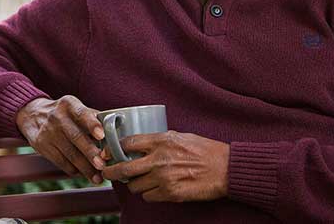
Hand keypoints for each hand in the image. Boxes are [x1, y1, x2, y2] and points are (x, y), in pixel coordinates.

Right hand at [16, 96, 104, 183]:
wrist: (32, 115)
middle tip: (102, 165)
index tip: (101, 136)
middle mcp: (57, 117)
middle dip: (90, 153)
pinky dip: (74, 170)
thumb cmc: (63, 113)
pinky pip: (61, 162)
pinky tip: (83, 173)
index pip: (81, 113)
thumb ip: (92, 117)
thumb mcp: (74, 107)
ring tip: (97, 177)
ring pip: (69, 154)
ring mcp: (48, 132)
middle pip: (76, 137)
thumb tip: (115, 130)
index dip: (92, 124)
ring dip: (85, 168)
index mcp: (69, 104)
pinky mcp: (41, 146)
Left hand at [101, 130, 228, 201]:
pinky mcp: (171, 194)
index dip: (113, 149)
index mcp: (161, 141)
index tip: (107, 153)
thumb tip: (138, 145)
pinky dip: (148, 193)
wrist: (226, 168)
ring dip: (134, 184)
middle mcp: (159, 159)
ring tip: (138, 180)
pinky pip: (148, 197)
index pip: (127, 144)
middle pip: (124, 168)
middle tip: (106, 172)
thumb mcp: (179, 136)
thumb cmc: (204, 150)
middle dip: (111, 171)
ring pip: (135, 186)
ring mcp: (164, 178)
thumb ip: (158, 140)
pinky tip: (154, 188)